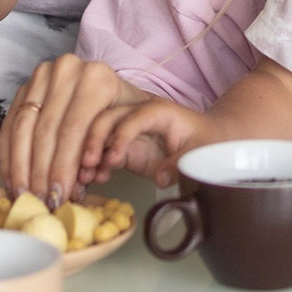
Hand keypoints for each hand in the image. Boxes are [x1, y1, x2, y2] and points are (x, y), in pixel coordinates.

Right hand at [0, 53, 143, 205]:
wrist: (113, 91)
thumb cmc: (123, 115)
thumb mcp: (126, 129)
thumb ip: (102, 155)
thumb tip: (74, 190)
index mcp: (97, 78)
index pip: (73, 130)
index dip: (63, 167)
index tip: (58, 196)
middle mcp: (67, 70)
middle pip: (46, 130)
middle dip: (40, 172)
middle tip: (39, 201)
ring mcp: (43, 76)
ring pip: (23, 127)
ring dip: (20, 166)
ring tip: (23, 195)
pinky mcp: (25, 87)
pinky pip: (10, 124)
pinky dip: (9, 155)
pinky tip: (12, 179)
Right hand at [83, 97, 214, 184]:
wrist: (206, 143)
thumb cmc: (205, 141)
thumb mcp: (200, 152)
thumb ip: (180, 163)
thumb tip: (161, 177)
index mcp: (158, 111)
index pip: (134, 118)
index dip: (121, 136)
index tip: (113, 158)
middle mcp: (138, 117)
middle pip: (108, 119)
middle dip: (94, 139)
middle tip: (87, 163)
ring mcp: (127, 132)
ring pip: (98, 135)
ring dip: (88, 153)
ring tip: (84, 175)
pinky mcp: (123, 149)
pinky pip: (101, 154)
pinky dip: (93, 165)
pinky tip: (91, 179)